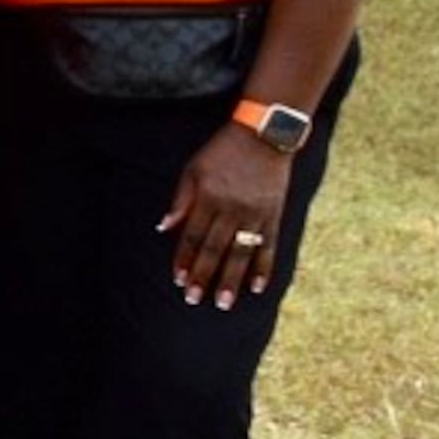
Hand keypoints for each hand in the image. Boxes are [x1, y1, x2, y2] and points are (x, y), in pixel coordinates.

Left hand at [160, 124, 293, 310]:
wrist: (264, 135)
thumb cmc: (222, 152)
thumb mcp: (193, 169)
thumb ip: (180, 200)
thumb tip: (163, 227)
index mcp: (208, 198)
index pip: (192, 236)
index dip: (184, 259)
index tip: (178, 280)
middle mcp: (231, 209)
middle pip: (214, 249)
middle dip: (204, 276)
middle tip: (195, 300)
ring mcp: (255, 214)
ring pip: (241, 253)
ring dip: (231, 279)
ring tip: (223, 303)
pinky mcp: (274, 215)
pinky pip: (269, 246)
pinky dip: (264, 268)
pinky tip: (258, 287)